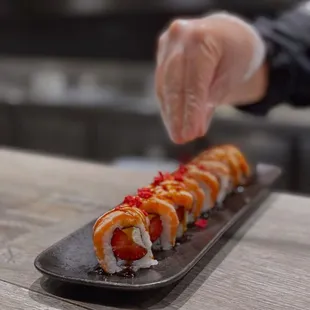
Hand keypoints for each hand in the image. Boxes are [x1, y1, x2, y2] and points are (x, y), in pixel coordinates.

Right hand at [155, 12, 266, 143]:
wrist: (228, 33)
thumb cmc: (236, 53)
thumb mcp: (230, 78)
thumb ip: (210, 101)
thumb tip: (195, 129)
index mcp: (201, 38)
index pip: (193, 84)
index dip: (191, 112)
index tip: (191, 134)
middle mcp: (179, 38)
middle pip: (173, 85)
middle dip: (176, 116)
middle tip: (180, 138)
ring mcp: (167, 45)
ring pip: (164, 86)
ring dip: (170, 113)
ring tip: (177, 134)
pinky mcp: (162, 54)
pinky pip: (162, 83)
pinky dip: (168, 104)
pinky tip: (172, 120)